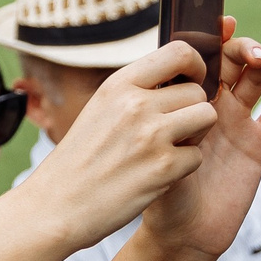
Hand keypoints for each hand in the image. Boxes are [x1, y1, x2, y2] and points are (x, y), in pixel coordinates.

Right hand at [21, 37, 226, 252]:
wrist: (54, 207)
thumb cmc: (78, 163)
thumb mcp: (99, 110)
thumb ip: (134, 92)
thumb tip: (175, 79)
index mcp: (119, 85)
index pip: (179, 52)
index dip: (196, 66)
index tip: (191, 83)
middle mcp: (136, 104)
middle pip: (197, 92)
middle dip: (191, 112)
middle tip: (170, 133)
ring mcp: (151, 136)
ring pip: (206, 118)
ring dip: (194, 136)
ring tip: (168, 150)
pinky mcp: (163, 169)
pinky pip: (197, 157)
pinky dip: (183, 168)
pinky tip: (156, 176)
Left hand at [138, 19, 260, 260]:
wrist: (179, 233)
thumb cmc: (157, 191)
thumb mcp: (150, 153)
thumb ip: (161, 124)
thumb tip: (165, 95)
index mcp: (185, 98)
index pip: (203, 56)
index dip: (215, 37)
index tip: (224, 23)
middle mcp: (213, 103)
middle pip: (235, 60)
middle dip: (246, 48)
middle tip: (252, 54)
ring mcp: (238, 122)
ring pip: (259, 80)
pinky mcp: (259, 144)